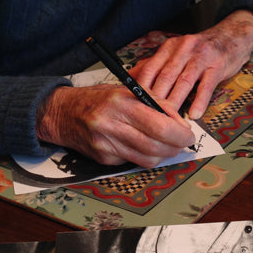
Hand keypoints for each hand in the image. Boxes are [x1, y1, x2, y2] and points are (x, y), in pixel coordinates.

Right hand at [35, 83, 194, 167]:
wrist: (64, 113)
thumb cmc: (100, 99)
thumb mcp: (129, 91)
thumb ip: (157, 104)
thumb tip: (181, 124)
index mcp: (121, 103)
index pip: (159, 126)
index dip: (180, 135)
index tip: (189, 135)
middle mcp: (111, 125)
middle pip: (155, 147)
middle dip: (175, 147)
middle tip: (182, 143)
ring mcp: (105, 144)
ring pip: (147, 159)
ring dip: (163, 155)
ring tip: (166, 145)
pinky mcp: (103, 158)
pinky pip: (133, 161)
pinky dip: (143, 155)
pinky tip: (140, 144)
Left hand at [130, 10, 252, 118]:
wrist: (232, 36)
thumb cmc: (201, 50)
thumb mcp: (177, 52)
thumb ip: (158, 65)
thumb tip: (133, 80)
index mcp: (170, 47)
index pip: (151, 69)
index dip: (142, 88)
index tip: (135, 106)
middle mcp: (183, 49)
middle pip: (165, 77)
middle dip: (156, 99)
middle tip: (149, 118)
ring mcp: (201, 57)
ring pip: (184, 82)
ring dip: (175, 103)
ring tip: (169, 121)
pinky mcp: (217, 66)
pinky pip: (206, 86)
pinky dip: (199, 101)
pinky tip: (194, 114)